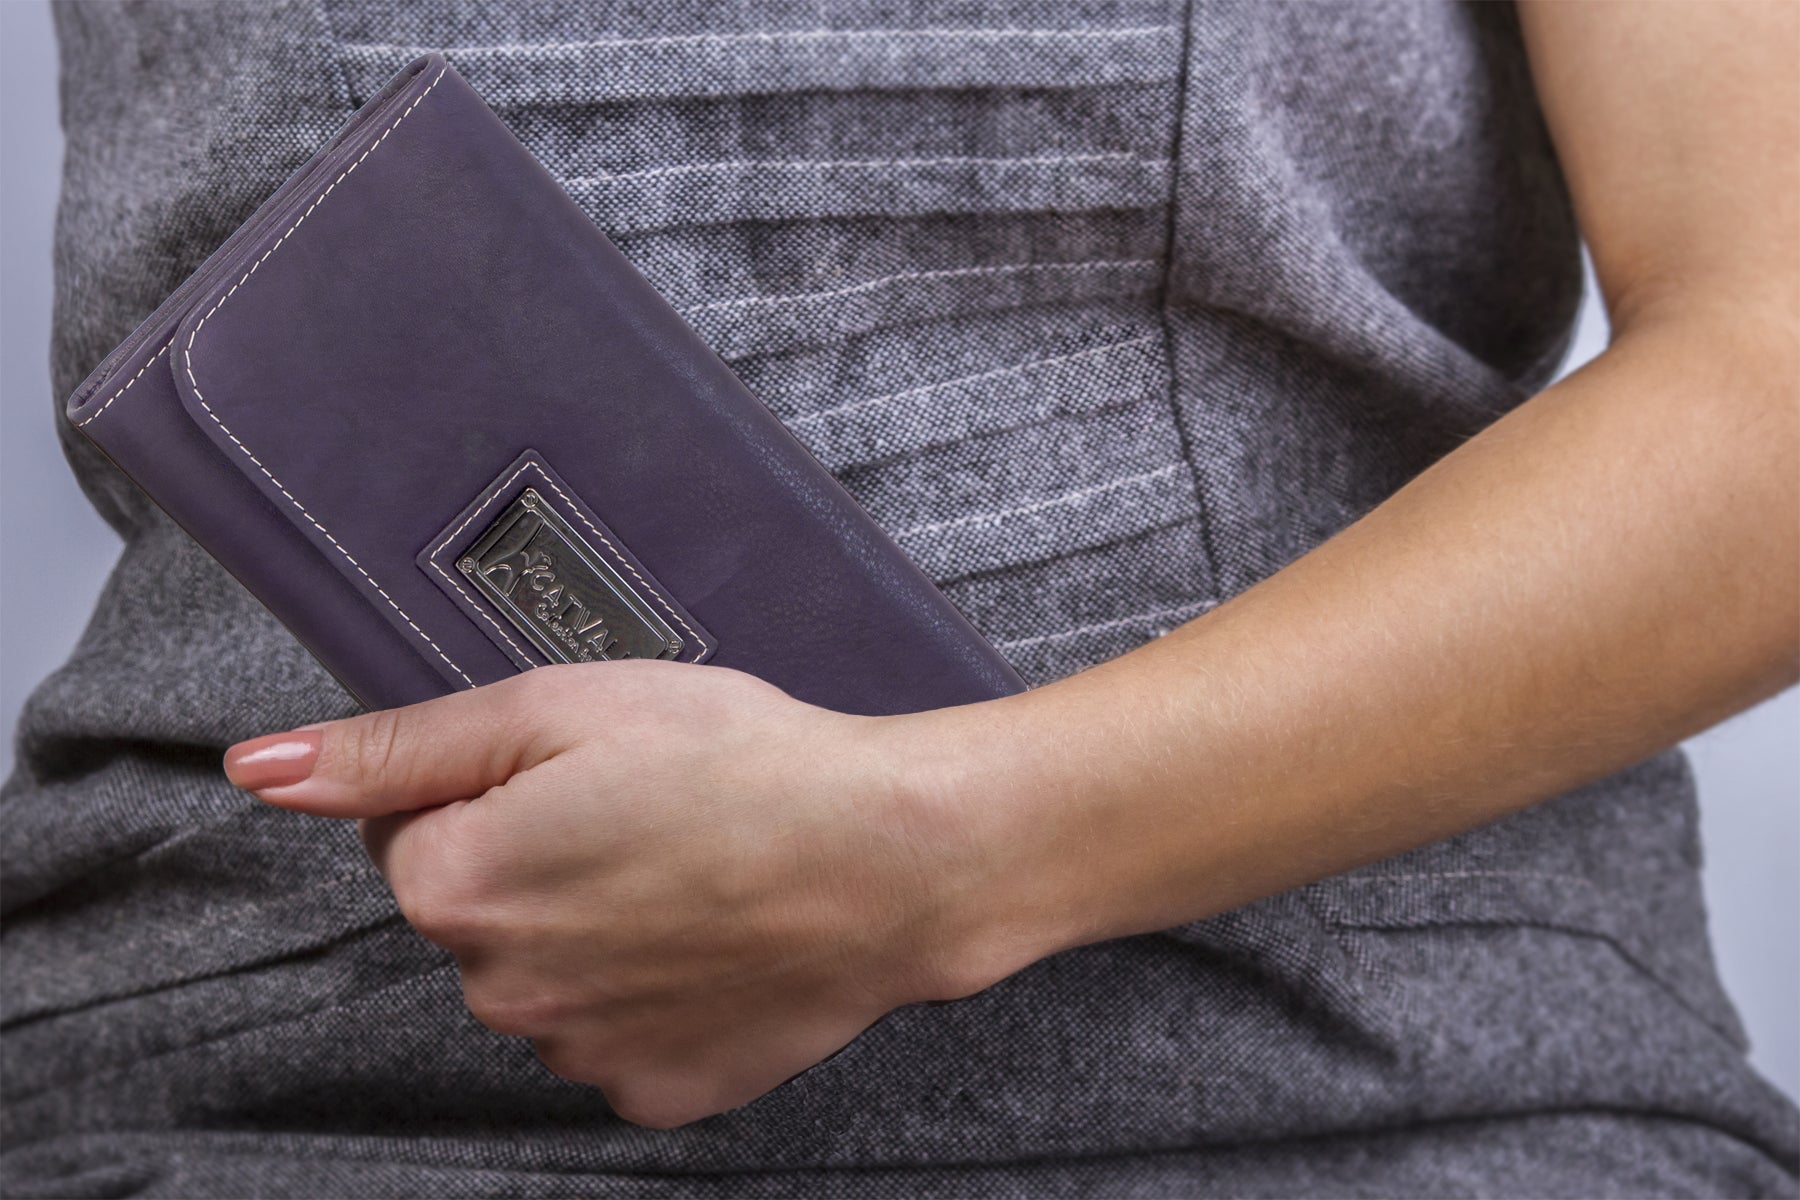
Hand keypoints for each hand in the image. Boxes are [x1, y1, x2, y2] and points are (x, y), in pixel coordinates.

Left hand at [222, 661, 1034, 1127]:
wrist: (894, 859)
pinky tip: (714, 939)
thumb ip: (400, 746)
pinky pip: (618, 1035)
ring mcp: (579, 1054)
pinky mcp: (656, 1091)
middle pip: (477, 913)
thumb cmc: (742, 765)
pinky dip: (651, 993)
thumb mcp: (561, 709)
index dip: (490, 787)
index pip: (406, 832)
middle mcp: (498, 991)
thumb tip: (263, 770)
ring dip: (592, 931)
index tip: (578, 772)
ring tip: (692, 872)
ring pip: (546, 978)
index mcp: (458, 886)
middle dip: (535, 862)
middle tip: (644, 814)